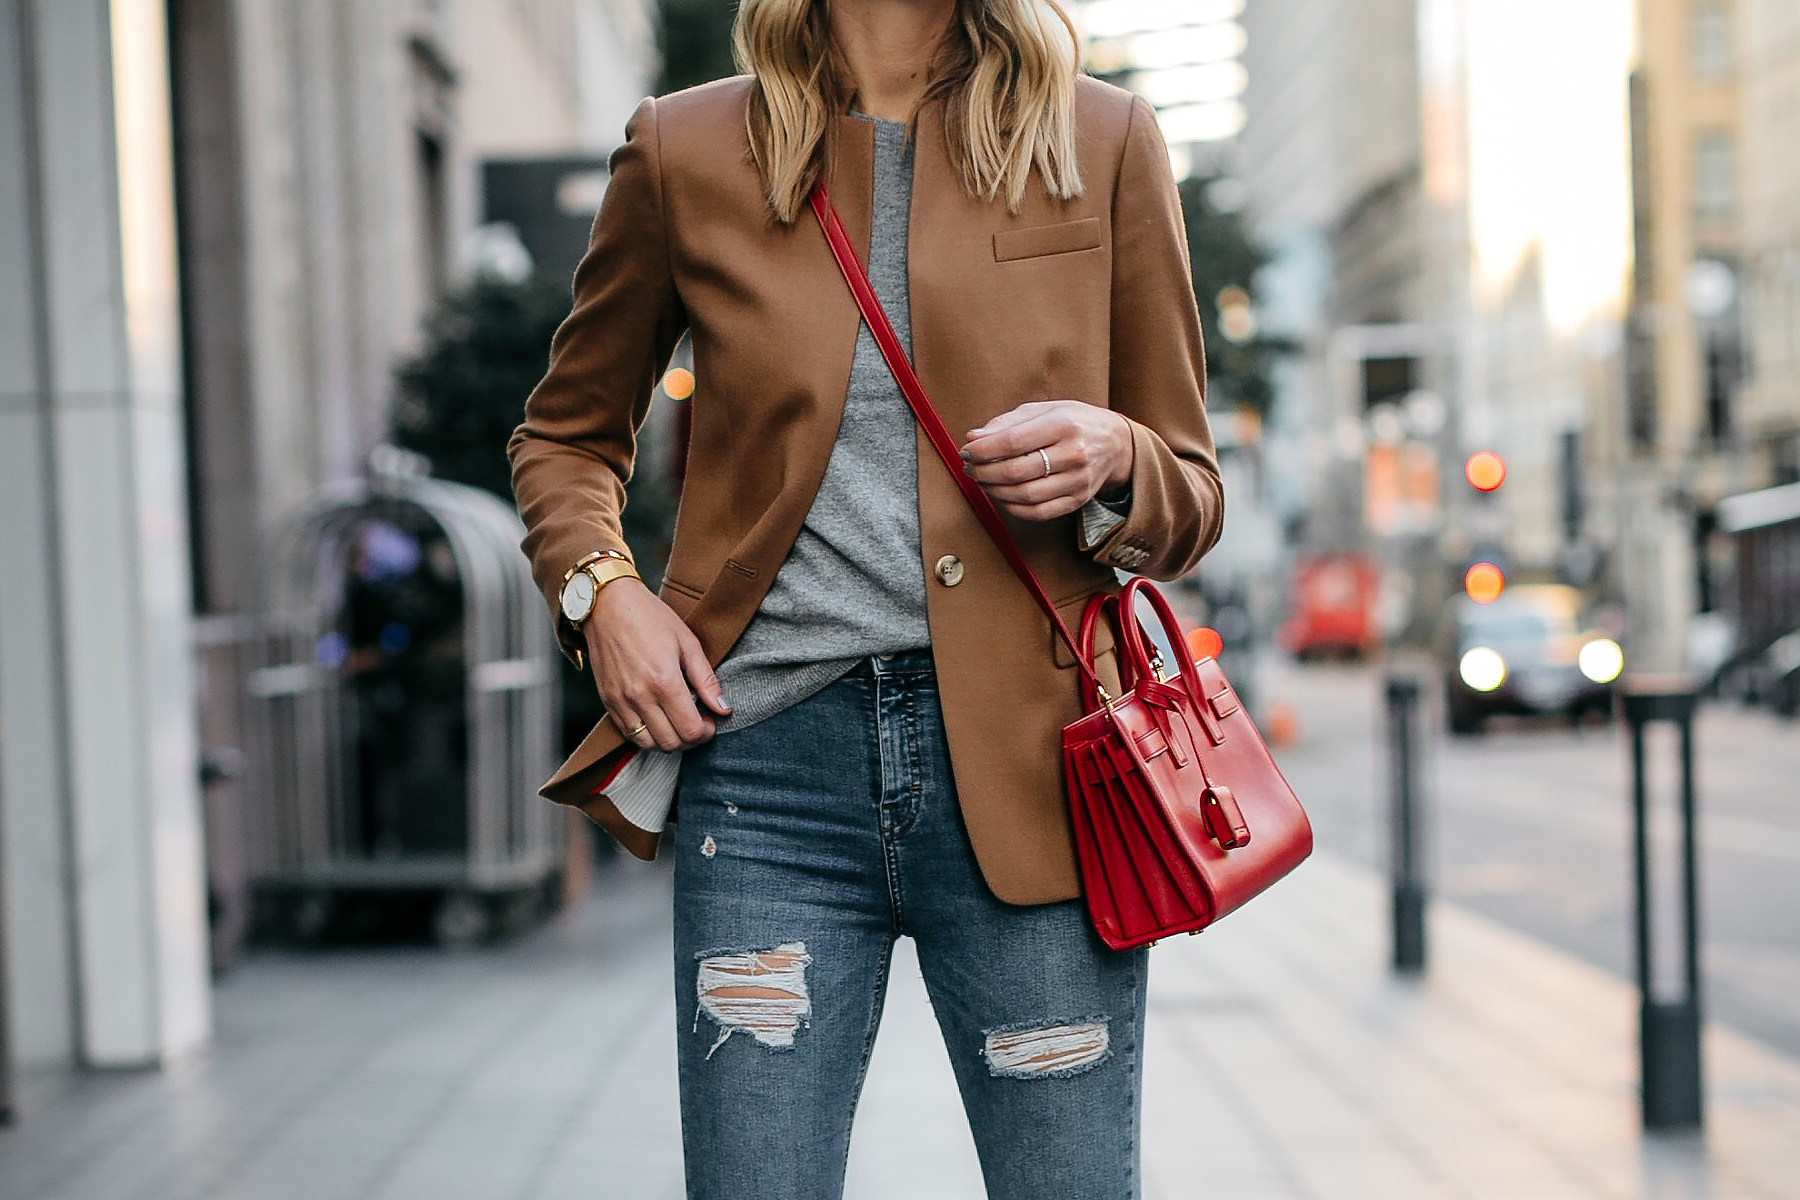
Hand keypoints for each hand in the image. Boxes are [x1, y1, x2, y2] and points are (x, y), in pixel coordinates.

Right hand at [582, 578, 731, 751]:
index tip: (711, 722)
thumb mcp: (687, 642)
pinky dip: (645, 734)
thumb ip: (706, 680)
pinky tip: (656, 717)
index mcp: (664, 681)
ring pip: (648, 744)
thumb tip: (723, 708)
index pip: (689, 730)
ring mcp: (620, 701)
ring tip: (676, 722)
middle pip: (671, 743)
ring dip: (667, 740)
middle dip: (690, 739)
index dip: (706, 732)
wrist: (607, 605)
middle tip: (697, 723)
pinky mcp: (606, 701)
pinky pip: (628, 733)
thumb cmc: (650, 617)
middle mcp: (639, 696)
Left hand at [960, 401, 1133, 520]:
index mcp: (1064, 424)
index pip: (1012, 441)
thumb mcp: (1045, 409)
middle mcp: (1074, 453)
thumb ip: (1007, 422)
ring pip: (1024, 495)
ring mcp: (1078, 480)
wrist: (1116, 443)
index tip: (966, 450)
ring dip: (994, 491)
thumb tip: (974, 437)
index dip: (982, 450)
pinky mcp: (1078, 500)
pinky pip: (1038, 513)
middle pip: (1016, 471)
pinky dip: (1012, 508)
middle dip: (983, 472)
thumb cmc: (1074, 422)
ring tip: (983, 480)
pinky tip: (1002, 496)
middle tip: (970, 467)